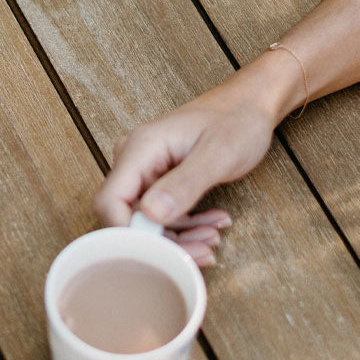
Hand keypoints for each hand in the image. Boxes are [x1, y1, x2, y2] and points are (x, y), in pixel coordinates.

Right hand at [92, 58, 295, 264]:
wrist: (250, 105)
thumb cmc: (237, 120)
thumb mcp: (218, 154)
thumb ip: (185, 184)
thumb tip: (151, 215)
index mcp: (140, 149)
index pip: (110, 201)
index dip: (127, 235)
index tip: (161, 255)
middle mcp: (135, 160)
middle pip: (128, 217)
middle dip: (162, 242)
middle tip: (202, 252)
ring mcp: (145, 171)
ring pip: (147, 221)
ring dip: (179, 237)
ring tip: (213, 237)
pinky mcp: (158, 180)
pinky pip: (162, 214)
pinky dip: (187, 226)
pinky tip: (212, 224)